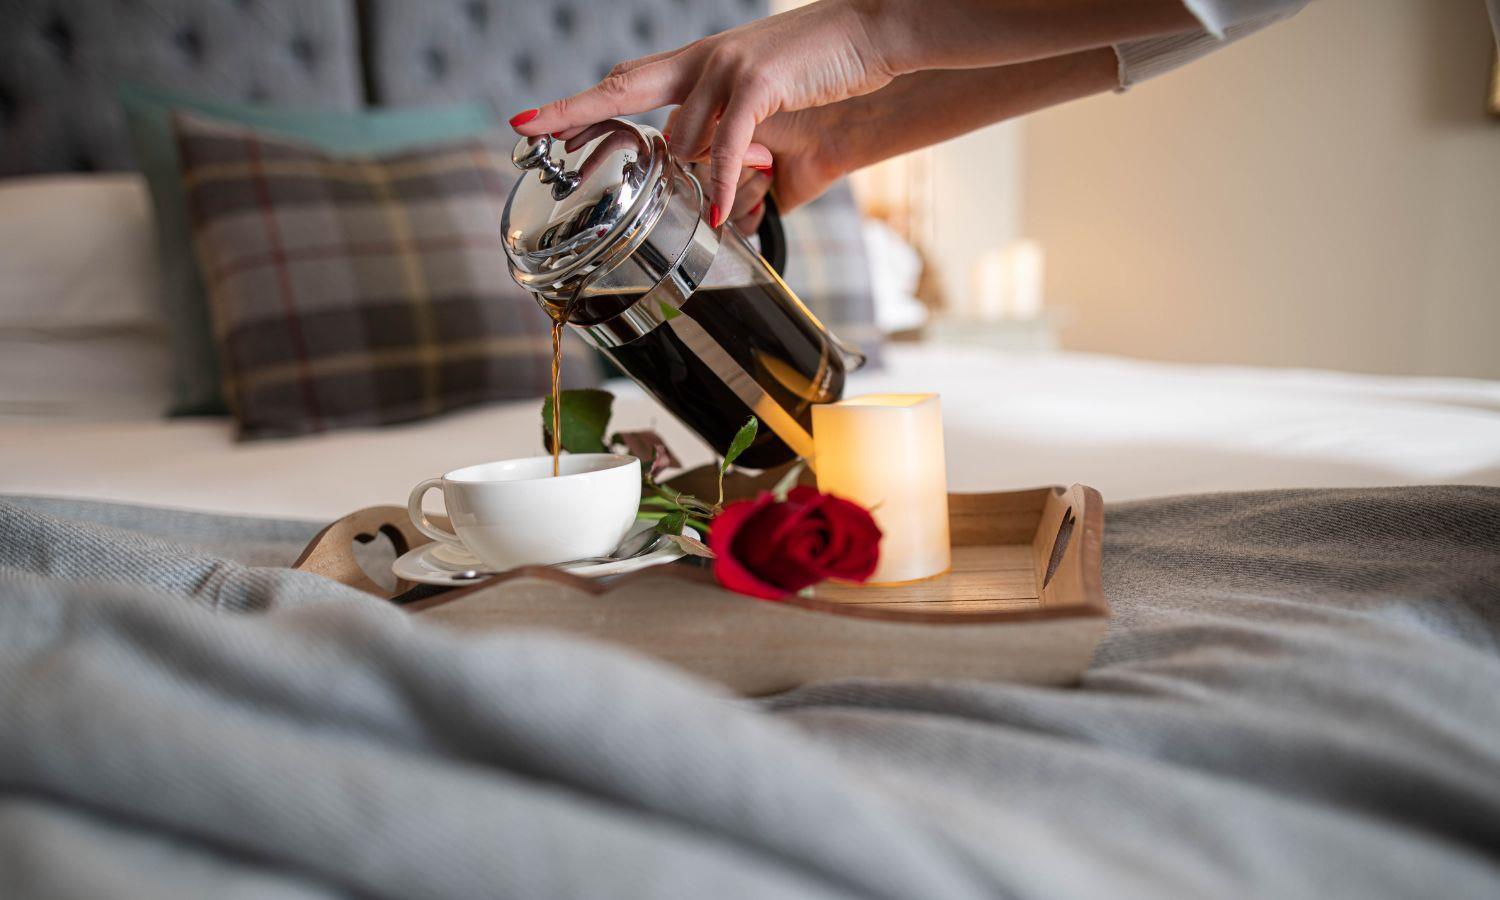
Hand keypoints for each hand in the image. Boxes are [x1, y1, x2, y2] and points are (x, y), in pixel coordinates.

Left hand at [509, 0, 895, 224]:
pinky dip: (719, 181)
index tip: (528, 121)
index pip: (624, 83)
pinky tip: (716, 212)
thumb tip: (718, 198)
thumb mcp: (769, 112)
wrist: (873, 33)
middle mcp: (702, 60)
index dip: (576, 104)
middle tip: (530, 135)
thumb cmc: (825, 74)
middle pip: (626, 93)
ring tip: (715, 203)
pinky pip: (723, 145)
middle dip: (577, 116)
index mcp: (699, 63)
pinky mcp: (756, 82)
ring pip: (683, 138)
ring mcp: (724, 67)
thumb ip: (734, 147)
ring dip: (697, 176)